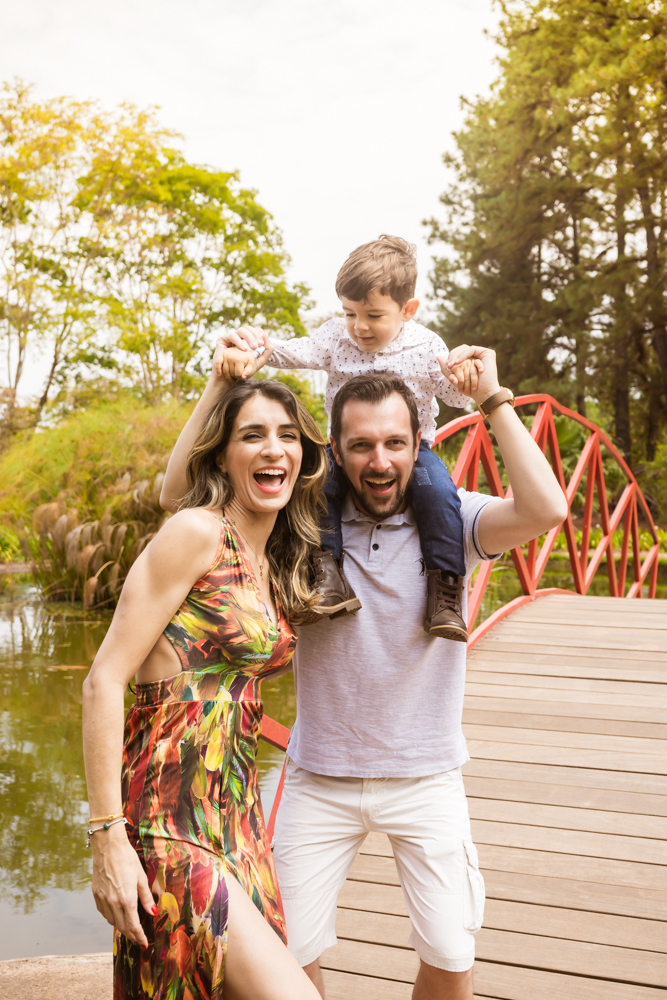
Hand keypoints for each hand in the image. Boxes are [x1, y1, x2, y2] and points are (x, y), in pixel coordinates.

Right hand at [91, 824, 155, 948]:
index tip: (144, 943)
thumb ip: (146, 897)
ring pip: (112, 921)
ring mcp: (102, 899)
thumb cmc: (127, 859)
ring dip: (121, 927)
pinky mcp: (96, 894)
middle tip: (138, 939)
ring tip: (129, 928)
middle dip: (131, 935)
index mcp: (126, 899)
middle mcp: (113, 902)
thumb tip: (153, 912)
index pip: (133, 925)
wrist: (108, 846)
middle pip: (122, 927)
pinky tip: (116, 915)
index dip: (139, 937)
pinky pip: (104, 912)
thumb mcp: (141, 877)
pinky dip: (111, 917)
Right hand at [213, 325, 270, 366]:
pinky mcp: (223, 339)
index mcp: (249, 340)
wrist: (229, 379)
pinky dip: (238, 341)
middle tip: (257, 345)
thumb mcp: (259, 361)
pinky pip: (232, 336)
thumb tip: (266, 334)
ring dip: (248, 337)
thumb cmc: (245, 370)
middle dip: (254, 335)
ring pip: (241, 330)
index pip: (255, 331)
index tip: (262, 343)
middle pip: (249, 328)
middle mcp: (240, 337)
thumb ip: (267, 350)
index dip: (259, 334)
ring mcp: (232, 337)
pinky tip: (243, 349)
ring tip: (252, 347)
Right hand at [220, 346, 258, 381]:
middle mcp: (232, 357)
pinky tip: (220, 374)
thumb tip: (243, 377)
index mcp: (240, 359)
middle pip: (231, 373)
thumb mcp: (251, 363)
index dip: (240, 378)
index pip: (238, 374)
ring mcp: (226, 355)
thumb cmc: (248, 357)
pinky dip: (218, 370)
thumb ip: (248, 371)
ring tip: (232, 379)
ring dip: (228, 377)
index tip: (242, 377)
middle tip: (237, 378)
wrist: (244, 346)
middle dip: (235, 378)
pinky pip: (218, 364)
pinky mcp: (222, 354)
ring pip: (225, 371)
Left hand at [439, 345, 499, 404]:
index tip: (448, 366)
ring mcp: (481, 354)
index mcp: (468, 360)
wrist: (483, 394)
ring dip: (458, 357)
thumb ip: (446, 368)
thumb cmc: (469, 388)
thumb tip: (438, 356)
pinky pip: (473, 350)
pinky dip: (466, 356)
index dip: (450, 357)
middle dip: (453, 356)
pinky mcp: (487, 353)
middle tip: (449, 366)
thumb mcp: (454, 378)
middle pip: (461, 349)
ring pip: (465, 349)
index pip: (456, 352)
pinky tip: (463, 364)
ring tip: (453, 365)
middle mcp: (475, 355)